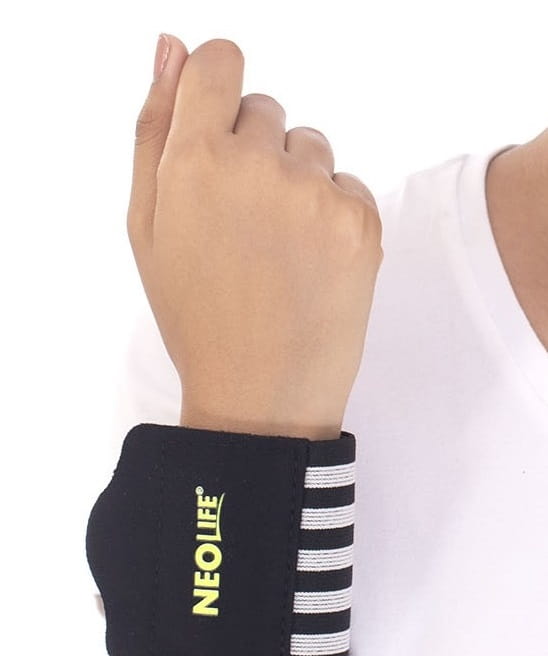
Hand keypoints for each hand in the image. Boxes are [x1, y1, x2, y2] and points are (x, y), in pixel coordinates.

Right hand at [127, 35, 382, 439]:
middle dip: (251, 150)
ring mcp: (316, 193)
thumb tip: (172, 49)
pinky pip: (346, 183)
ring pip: (310, 146)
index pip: (220, 62)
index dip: (217, 91)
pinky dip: (330, 212)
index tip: (218, 129)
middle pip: (266, 108)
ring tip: (278, 248)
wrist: (262, 391)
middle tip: (242, 223)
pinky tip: (311, 261)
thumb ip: (153, 130)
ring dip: (294, 180)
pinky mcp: (361, 220)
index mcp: (196, 160)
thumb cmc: (196, 314)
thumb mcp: (147, 228)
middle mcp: (259, 165)